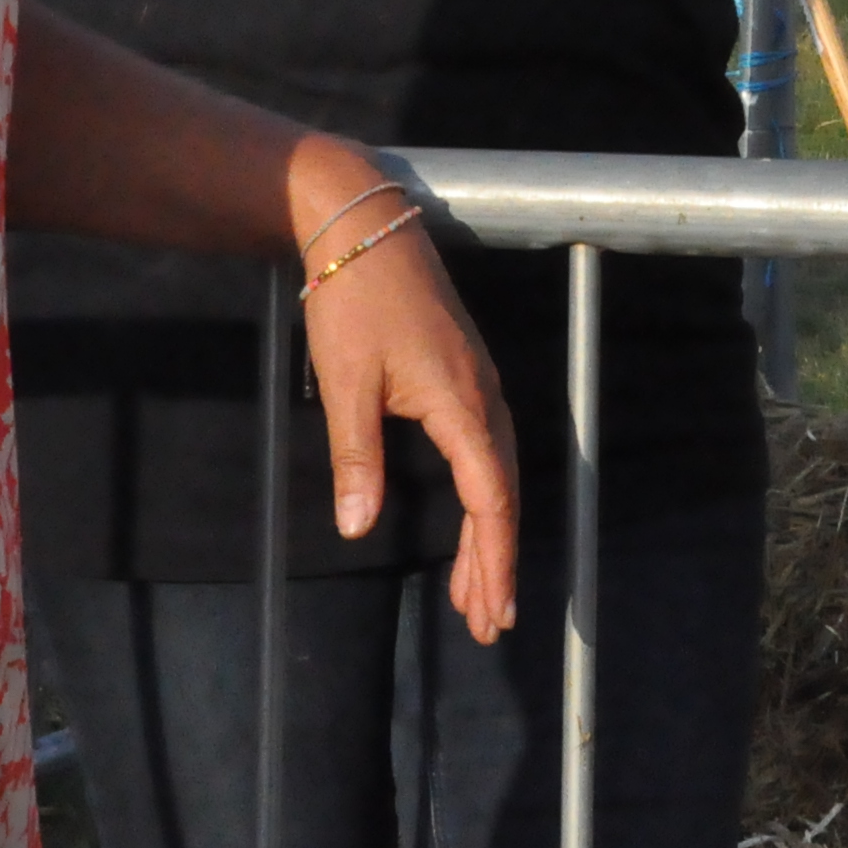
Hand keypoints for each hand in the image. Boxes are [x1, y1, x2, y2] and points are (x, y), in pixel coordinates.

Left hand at [292, 151, 521, 643]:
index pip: (489, 495)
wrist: (363, 224)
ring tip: (478, 593)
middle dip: (496, 562)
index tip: (491, 608)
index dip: (491, 558)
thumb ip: (356, 458)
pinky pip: (487, 449)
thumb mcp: (345, 382)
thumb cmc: (352, 298)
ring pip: (498, 472)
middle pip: (502, 492)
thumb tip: (358, 529)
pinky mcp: (464, 373)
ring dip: (491, 534)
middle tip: (488, 623)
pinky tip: (473, 520)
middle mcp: (482, 394)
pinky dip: (485, 496)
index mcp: (460, 400)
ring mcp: (477, 381)